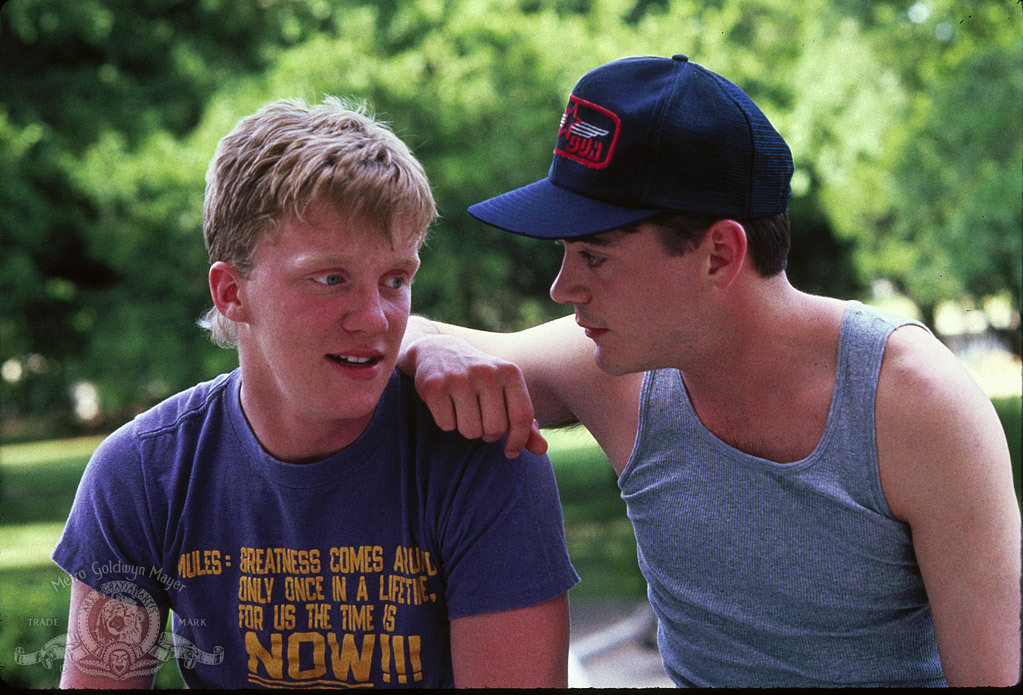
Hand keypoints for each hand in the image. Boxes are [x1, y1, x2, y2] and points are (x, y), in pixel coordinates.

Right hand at [409, 335, 546, 457]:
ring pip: (470, 431)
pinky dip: (447, 422)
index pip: (522, 416)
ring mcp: (459, 377)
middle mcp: (486, 372)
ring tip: (464, 411)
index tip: (511, 452)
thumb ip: (525, 422)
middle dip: (488, 434)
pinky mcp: (434, 386)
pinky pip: (447, 425)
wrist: (437, 351)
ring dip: (467, 430)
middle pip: (495, 429)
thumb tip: (541, 451)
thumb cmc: (480, 380)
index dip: (518, 441)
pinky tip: (447, 404)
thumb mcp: (505, 393)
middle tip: (481, 421)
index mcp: (509, 371)